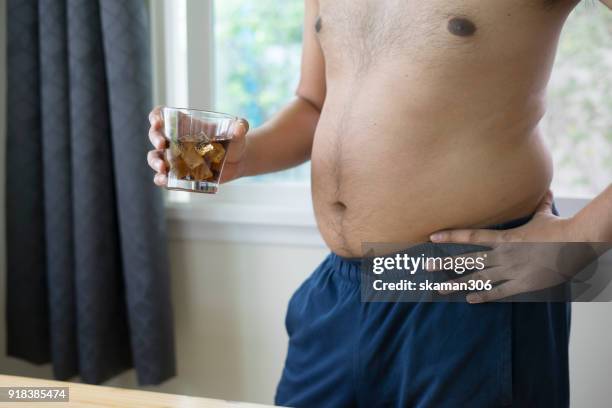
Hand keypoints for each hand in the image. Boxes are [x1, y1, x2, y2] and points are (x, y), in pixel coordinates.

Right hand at [147, 106, 249, 185]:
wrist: (238, 161)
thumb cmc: (234, 141)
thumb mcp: (237, 132)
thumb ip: (240, 127)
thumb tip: (241, 127)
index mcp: (184, 125)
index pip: (162, 116)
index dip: (156, 117)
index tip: (158, 121)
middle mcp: (175, 140)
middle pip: (155, 136)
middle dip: (155, 138)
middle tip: (163, 144)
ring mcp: (175, 158)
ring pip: (155, 157)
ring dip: (155, 162)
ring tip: (163, 168)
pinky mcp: (179, 174)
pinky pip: (163, 177)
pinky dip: (160, 179)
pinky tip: (164, 181)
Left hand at [427, 191, 601, 302]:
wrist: (578, 245)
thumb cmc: (561, 230)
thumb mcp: (544, 216)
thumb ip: (539, 206)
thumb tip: (545, 189)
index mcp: (505, 238)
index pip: (472, 237)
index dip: (450, 236)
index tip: (432, 236)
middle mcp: (503, 255)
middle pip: (468, 260)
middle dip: (445, 263)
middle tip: (426, 266)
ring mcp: (511, 271)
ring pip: (478, 279)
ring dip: (457, 285)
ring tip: (439, 289)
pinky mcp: (523, 285)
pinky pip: (499, 293)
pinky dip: (483, 296)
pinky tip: (469, 300)